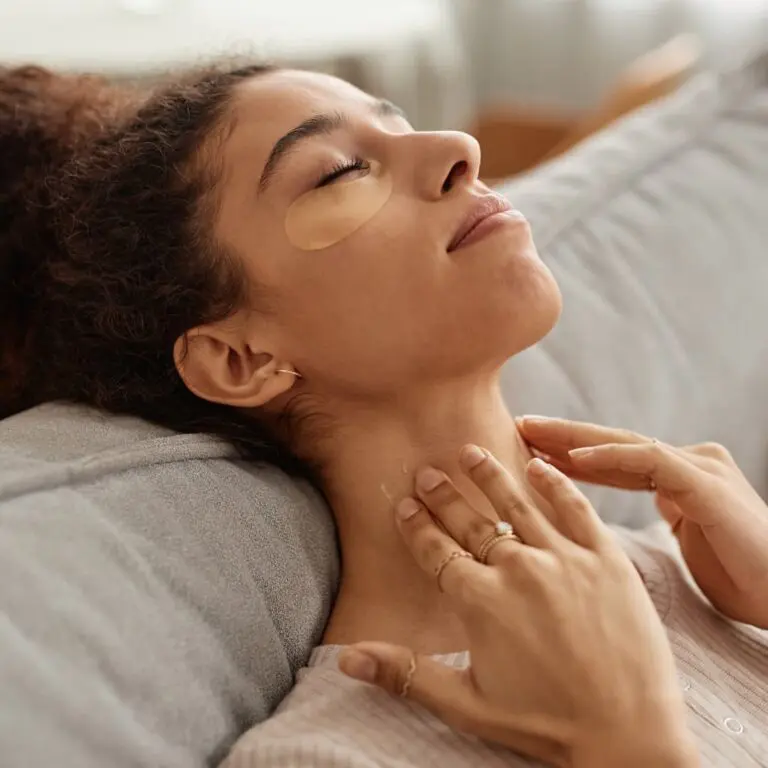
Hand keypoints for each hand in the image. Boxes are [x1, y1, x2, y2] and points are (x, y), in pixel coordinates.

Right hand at [338, 447, 696, 767]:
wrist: (631, 738)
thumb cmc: (547, 726)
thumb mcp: (467, 704)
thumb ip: (405, 674)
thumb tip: (345, 660)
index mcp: (481, 602)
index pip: (436, 550)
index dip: (416, 525)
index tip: (403, 503)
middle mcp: (518, 570)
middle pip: (470, 521)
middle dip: (444, 495)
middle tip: (427, 470)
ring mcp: (564, 560)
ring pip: (516, 504)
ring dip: (489, 476)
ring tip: (469, 452)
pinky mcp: (606, 559)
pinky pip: (575, 508)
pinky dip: (554, 483)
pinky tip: (538, 465)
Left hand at [517, 416, 767, 629]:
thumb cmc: (740, 577)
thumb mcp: (682, 545)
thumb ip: (658, 521)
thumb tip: (610, 521)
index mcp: (677, 480)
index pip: (613, 461)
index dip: (569, 456)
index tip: (526, 453)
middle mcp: (687, 464)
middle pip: (612, 446)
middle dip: (562, 437)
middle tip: (518, 427)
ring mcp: (699, 467)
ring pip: (625, 445)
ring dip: (574, 439)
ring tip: (532, 432)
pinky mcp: (708, 482)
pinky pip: (652, 462)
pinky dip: (612, 457)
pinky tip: (574, 457)